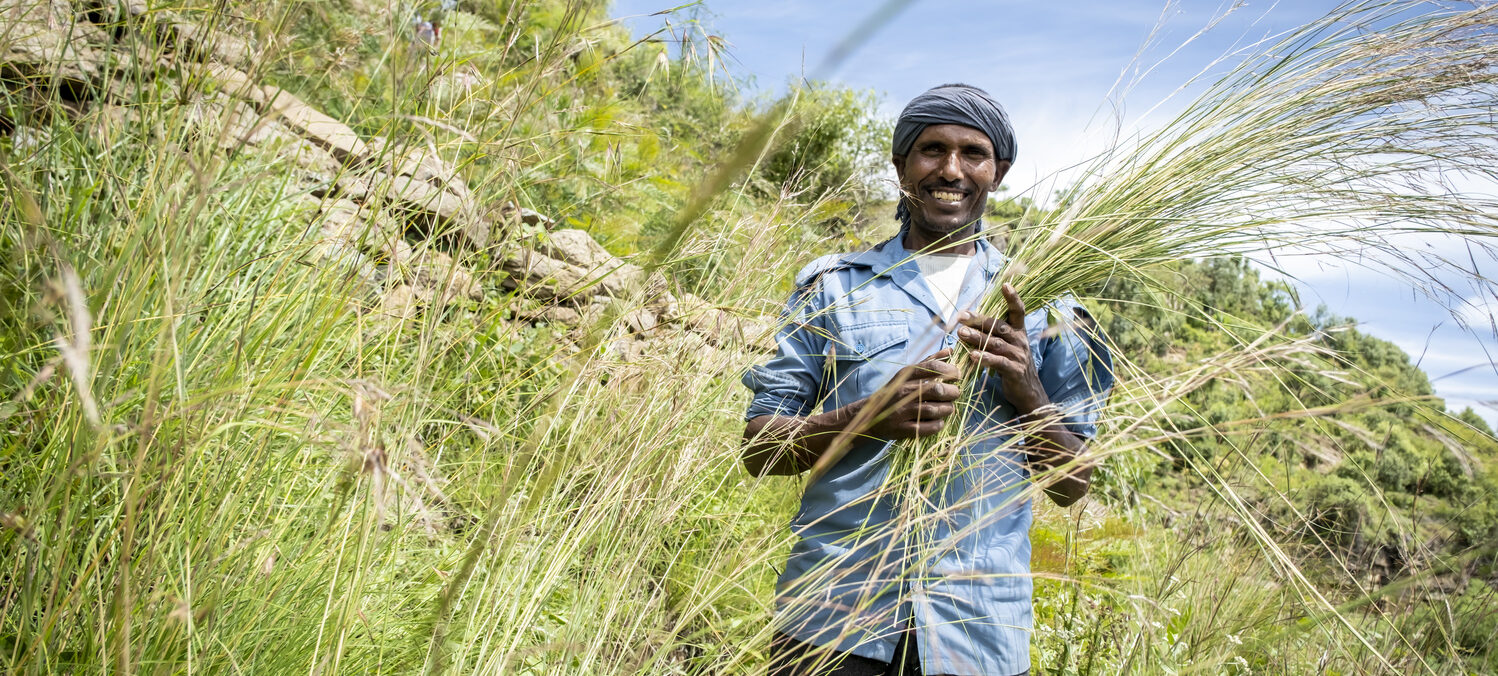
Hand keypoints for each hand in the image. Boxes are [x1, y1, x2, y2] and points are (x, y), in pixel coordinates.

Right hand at [858, 348, 961, 439]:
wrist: (869, 415)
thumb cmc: (894, 392)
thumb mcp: (907, 374)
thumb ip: (929, 362)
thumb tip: (950, 350)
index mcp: (905, 376)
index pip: (932, 368)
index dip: (950, 371)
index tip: (957, 376)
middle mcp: (903, 392)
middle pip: (936, 389)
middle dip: (952, 392)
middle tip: (955, 394)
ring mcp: (902, 411)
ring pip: (934, 409)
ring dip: (947, 409)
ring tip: (948, 408)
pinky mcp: (902, 429)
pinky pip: (927, 428)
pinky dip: (938, 425)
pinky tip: (939, 421)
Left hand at [957, 283, 1049, 413]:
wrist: (1028, 392)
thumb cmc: (1011, 366)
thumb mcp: (1004, 347)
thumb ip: (991, 335)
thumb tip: (967, 323)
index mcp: (1019, 332)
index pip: (1018, 311)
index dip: (1013, 298)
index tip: (1005, 285)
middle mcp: (1020, 341)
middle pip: (999, 326)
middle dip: (979, 320)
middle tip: (961, 316)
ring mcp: (1019, 355)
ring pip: (995, 343)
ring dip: (977, 337)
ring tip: (960, 333)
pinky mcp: (1015, 370)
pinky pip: (998, 362)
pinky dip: (984, 358)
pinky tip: (971, 355)